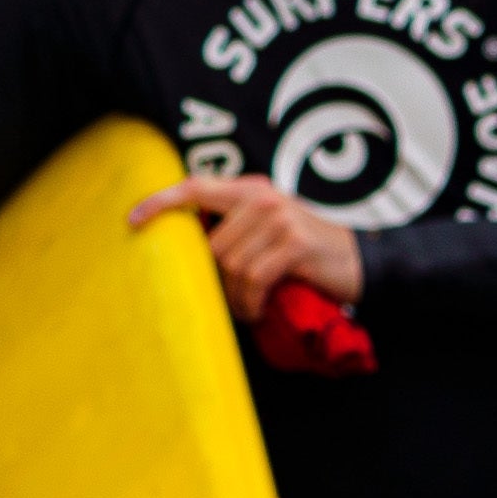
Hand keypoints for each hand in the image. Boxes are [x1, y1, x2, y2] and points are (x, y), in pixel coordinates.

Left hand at [127, 174, 364, 319]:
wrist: (363, 263)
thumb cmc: (309, 254)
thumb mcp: (272, 230)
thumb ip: (236, 226)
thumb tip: (187, 250)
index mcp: (251, 191)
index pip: (195, 188)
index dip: (161, 202)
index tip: (133, 220)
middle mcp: (263, 198)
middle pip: (212, 245)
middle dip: (215, 280)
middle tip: (229, 301)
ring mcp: (280, 219)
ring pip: (231, 265)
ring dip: (236, 297)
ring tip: (248, 309)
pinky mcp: (295, 244)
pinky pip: (254, 278)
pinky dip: (252, 301)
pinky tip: (260, 309)